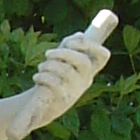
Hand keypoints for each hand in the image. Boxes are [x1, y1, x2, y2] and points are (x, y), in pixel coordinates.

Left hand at [11, 8, 117, 137]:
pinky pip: (54, 83)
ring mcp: (76, 91)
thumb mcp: (61, 59)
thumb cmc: (53, 76)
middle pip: (83, 62)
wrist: (41, 104)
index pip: (103, 57)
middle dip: (63, 53)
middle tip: (48, 53)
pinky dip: (43, 76)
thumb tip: (80, 36)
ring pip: (66, 71)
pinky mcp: (63, 100)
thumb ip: (69, 45)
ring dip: (49, 65)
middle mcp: (85, 80)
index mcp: (88, 69)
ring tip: (41, 67)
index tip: (79, 39)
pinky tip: (37, 77)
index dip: (94, 46)